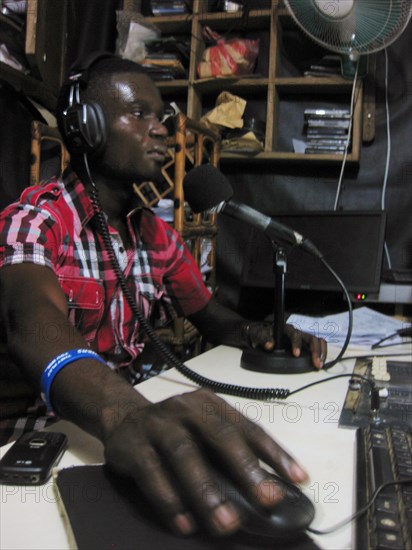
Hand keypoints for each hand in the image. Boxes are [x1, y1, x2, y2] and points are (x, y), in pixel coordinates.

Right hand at [104, 389, 307, 536]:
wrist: (124, 418)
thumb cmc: (175, 428)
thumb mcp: (203, 429)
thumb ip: (229, 450)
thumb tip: (268, 487)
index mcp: (209, 403)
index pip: (247, 426)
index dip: (274, 452)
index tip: (299, 479)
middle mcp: (185, 409)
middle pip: (218, 435)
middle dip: (245, 468)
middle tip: (267, 500)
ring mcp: (158, 424)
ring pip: (185, 455)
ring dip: (207, 491)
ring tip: (227, 523)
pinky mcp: (134, 445)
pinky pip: (152, 473)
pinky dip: (170, 500)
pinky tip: (185, 524)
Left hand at [245, 322, 326, 368]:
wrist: (262, 335)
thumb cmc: (262, 334)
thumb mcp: (259, 335)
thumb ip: (264, 339)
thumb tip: (270, 345)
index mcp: (286, 329)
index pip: (294, 334)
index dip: (297, 344)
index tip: (296, 354)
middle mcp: (296, 332)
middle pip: (310, 337)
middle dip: (315, 350)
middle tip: (316, 363)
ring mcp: (301, 338)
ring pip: (316, 341)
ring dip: (320, 352)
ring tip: (320, 364)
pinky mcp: (304, 345)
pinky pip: (316, 345)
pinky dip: (320, 352)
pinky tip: (320, 361)